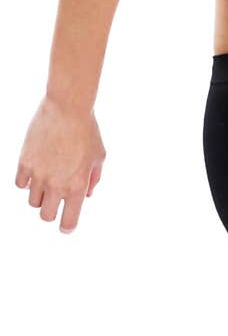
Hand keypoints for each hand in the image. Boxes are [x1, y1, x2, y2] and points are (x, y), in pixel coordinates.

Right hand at [14, 96, 105, 233]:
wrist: (67, 108)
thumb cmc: (88, 131)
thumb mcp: (99, 157)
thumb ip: (93, 180)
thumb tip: (85, 196)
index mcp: (77, 186)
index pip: (68, 222)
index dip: (67, 227)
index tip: (66, 225)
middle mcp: (56, 185)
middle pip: (46, 217)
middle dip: (52, 212)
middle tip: (57, 199)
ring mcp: (38, 175)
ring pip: (32, 201)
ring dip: (40, 195)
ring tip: (49, 178)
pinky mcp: (24, 163)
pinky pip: (20, 184)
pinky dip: (27, 182)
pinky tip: (36, 170)